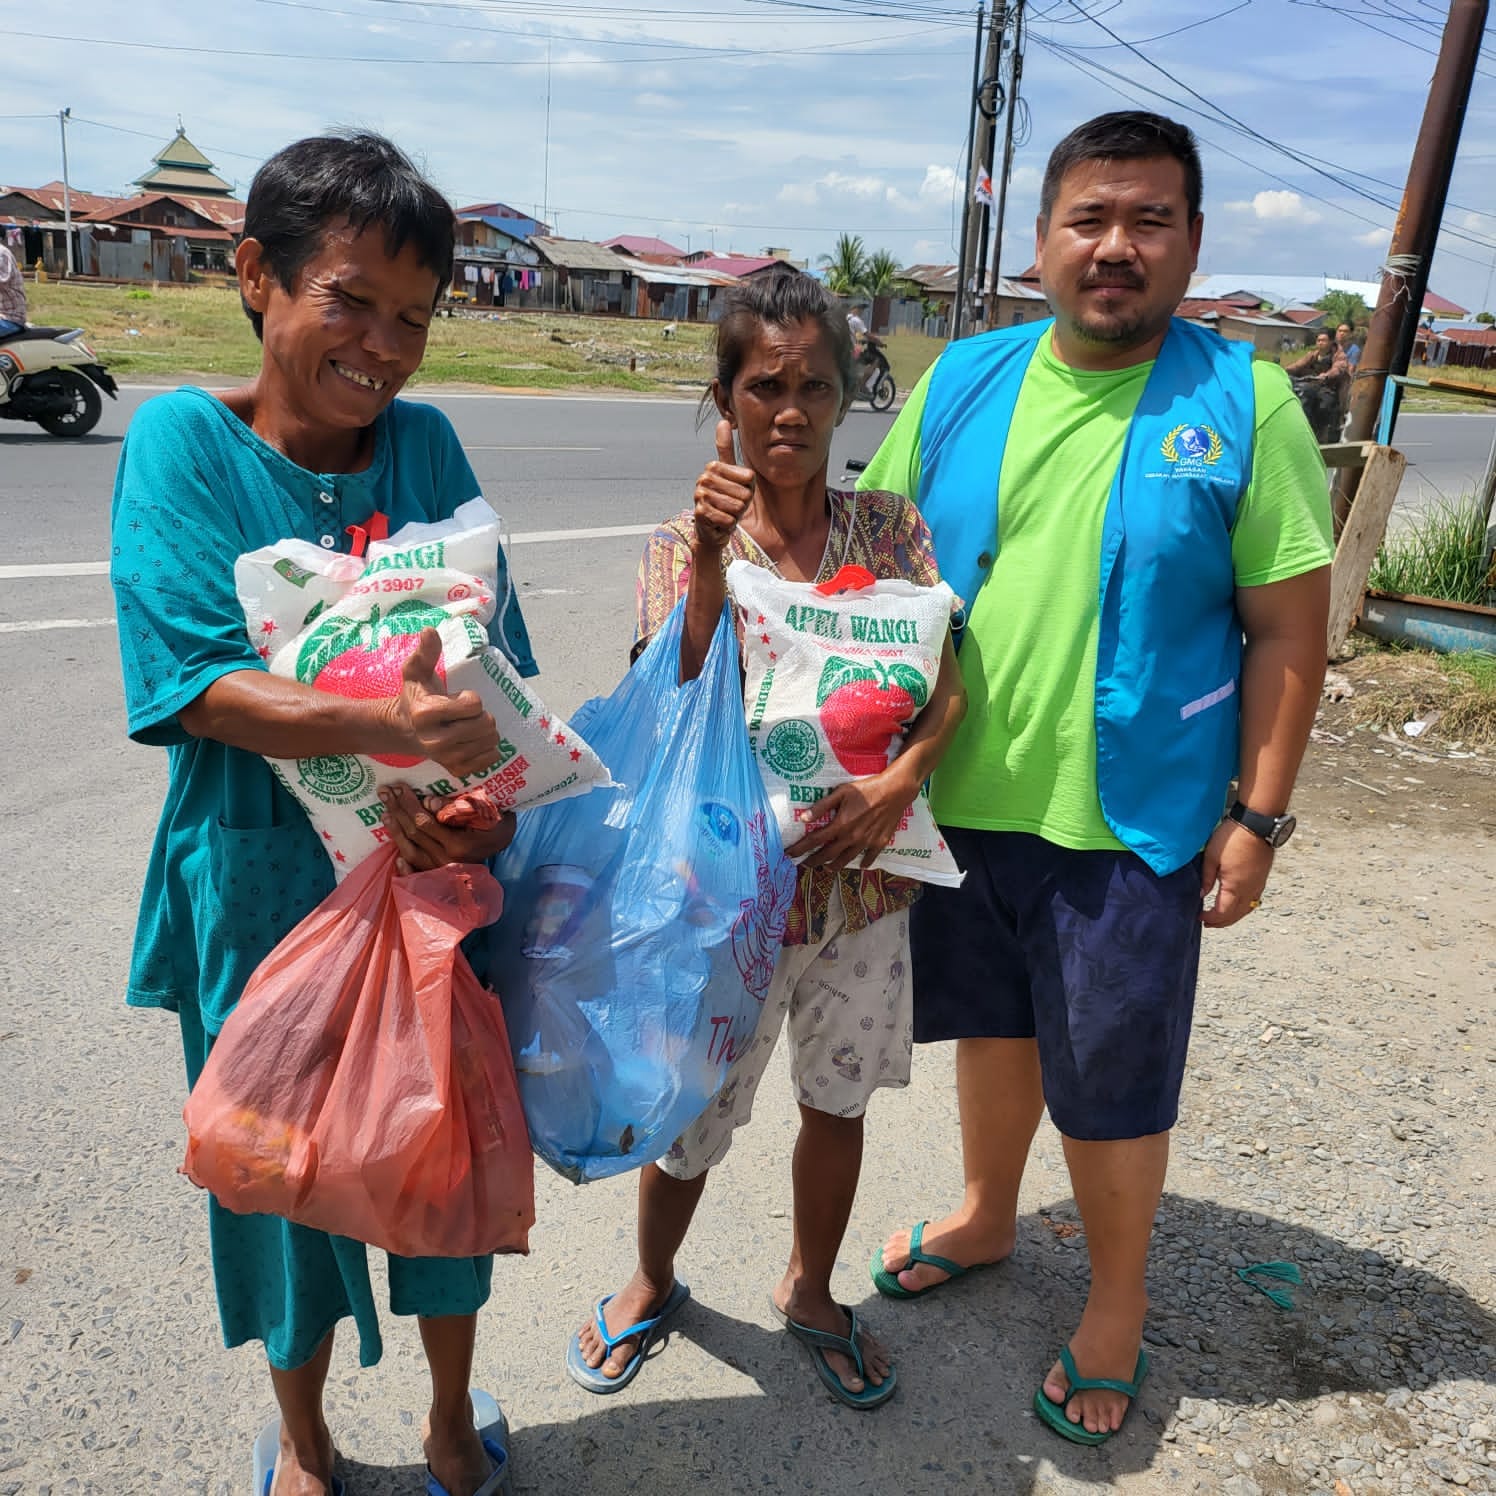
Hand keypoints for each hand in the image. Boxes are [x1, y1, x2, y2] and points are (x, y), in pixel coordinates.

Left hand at [378, 783, 515, 873]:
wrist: (505, 840)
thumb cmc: (495, 819)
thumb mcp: (483, 808)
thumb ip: (457, 806)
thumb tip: (429, 802)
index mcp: (458, 844)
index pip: (424, 822)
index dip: (408, 804)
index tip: (399, 787)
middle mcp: (447, 860)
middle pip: (414, 835)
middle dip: (397, 811)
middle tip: (385, 792)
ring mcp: (443, 870)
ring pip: (411, 851)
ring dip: (395, 831)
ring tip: (385, 812)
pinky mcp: (441, 875)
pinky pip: (417, 870)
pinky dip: (405, 864)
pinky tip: (396, 854)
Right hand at [387, 627, 499, 778]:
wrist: (403, 731)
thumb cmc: (415, 696)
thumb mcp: (416, 672)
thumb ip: (426, 652)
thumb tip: (429, 630)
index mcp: (426, 714)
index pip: (474, 705)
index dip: (471, 698)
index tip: (457, 698)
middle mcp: (436, 740)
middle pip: (486, 724)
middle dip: (481, 715)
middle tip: (464, 714)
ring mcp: (447, 758)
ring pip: (492, 741)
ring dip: (485, 730)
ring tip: (467, 726)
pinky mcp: (457, 771)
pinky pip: (492, 758)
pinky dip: (487, 748)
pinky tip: (471, 741)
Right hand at [692, 419, 754, 551]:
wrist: (713, 529)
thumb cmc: (727, 500)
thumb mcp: (734, 475)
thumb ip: (727, 450)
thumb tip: (723, 421)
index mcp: (714, 467)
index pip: (748, 478)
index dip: (748, 490)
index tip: (737, 493)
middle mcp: (704, 478)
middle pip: (743, 494)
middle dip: (742, 505)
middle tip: (731, 506)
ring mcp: (700, 496)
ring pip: (736, 507)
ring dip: (735, 515)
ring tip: (726, 514)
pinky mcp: (700, 513)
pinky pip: (728, 520)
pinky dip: (728, 525)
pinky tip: (720, 524)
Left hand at [785, 766, 918, 871]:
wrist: (895, 791)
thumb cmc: (866, 789)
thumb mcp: (841, 792)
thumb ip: (822, 806)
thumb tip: (804, 818)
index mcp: (840, 825)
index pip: (815, 840)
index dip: (800, 849)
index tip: (789, 855)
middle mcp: (851, 837)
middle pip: (828, 855)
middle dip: (814, 861)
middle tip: (805, 864)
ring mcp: (866, 842)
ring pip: (846, 860)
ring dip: (834, 866)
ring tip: (826, 869)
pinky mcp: (880, 842)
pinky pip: (869, 857)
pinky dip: (864, 863)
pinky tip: (860, 865)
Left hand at [1200, 817, 1273, 927]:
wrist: (1257, 824)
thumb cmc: (1232, 838)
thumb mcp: (1211, 857)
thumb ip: (1206, 878)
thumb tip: (1202, 895)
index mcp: (1235, 887)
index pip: (1222, 912)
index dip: (1210, 918)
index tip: (1199, 916)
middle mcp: (1250, 889)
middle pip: (1236, 915)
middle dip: (1221, 922)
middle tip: (1208, 923)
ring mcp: (1259, 884)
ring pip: (1247, 909)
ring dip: (1233, 917)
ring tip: (1220, 917)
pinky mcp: (1263, 878)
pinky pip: (1254, 900)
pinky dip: (1243, 907)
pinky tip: (1236, 904)